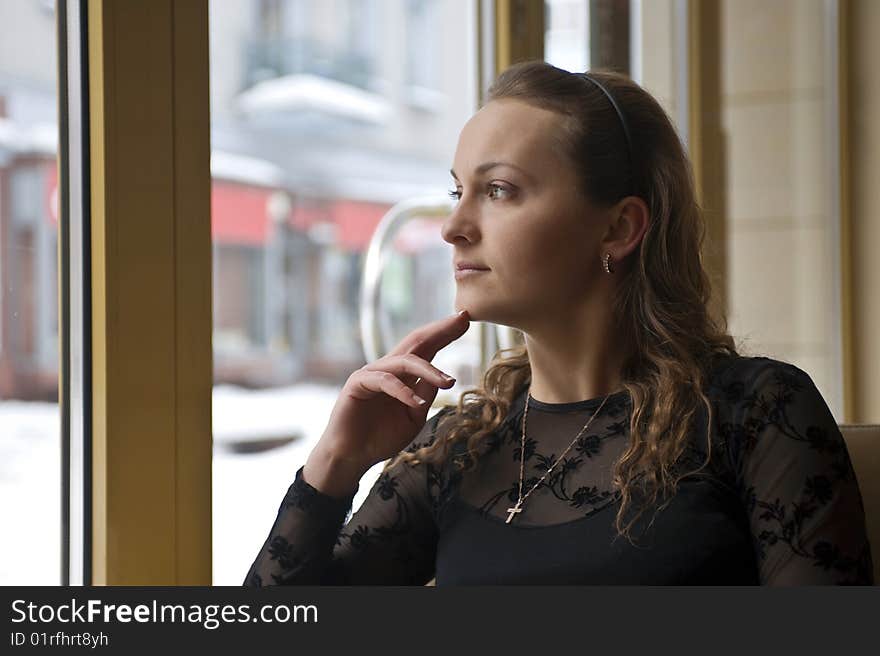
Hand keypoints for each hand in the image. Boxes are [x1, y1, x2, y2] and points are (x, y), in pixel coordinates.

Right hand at [315, 310, 470, 472]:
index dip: (445, 334)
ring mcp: (372, 373)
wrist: (352, 457)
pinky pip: (385, 381)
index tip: (467, 321)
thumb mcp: (414, 417)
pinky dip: (403, 392)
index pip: (427, 348)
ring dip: (429, 370)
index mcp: (403, 375)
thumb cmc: (381, 438)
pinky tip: (416, 403)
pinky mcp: (358, 383)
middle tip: (463, 319)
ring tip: (448, 382)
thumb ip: (426, 395)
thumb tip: (444, 378)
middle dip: (440, 330)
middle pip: (417, 342)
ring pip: (404, 362)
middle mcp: (389, 369)